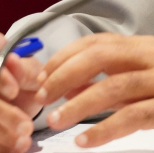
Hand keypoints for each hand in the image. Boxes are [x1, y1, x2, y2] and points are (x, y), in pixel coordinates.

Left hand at [37, 34, 153, 147]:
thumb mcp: (141, 78)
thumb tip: (67, 88)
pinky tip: (85, 139)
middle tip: (39, 96)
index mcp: (143, 48)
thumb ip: (109, 79)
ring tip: (55, 120)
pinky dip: (105, 128)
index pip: (95, 43)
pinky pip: (135, 116)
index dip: (63, 58)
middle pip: (100, 57)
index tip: (39, 76)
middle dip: (63, 75)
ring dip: (79, 105)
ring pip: (115, 87)